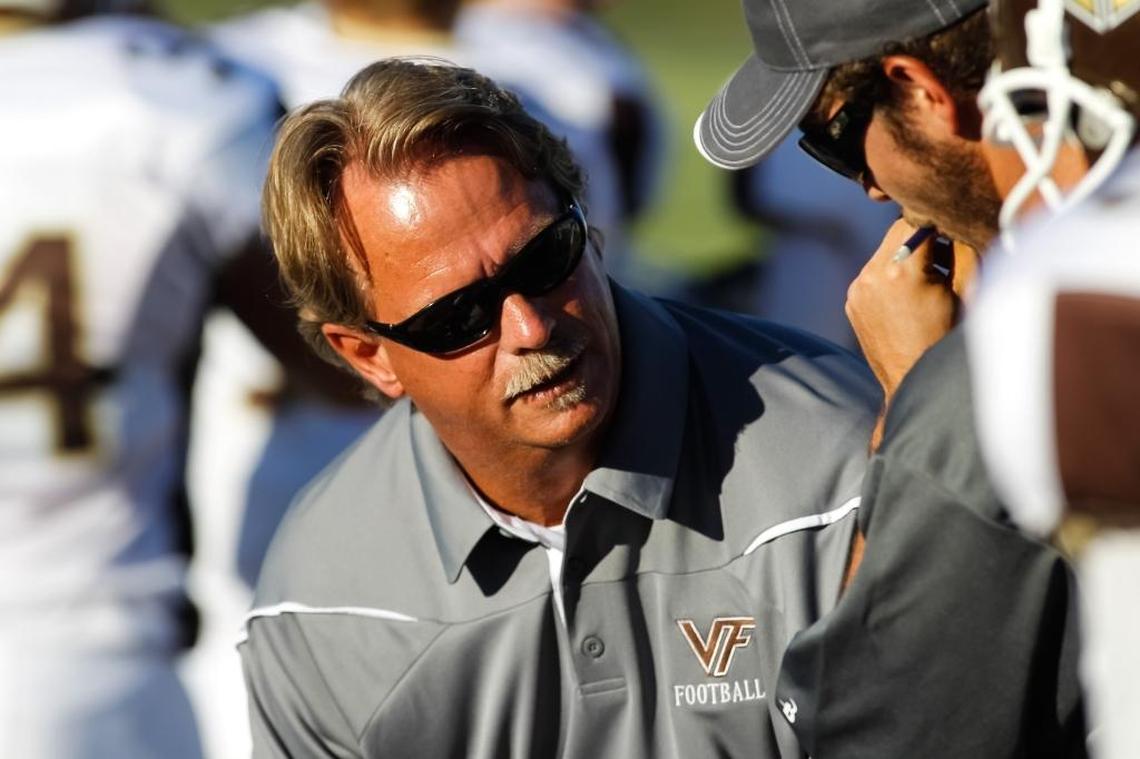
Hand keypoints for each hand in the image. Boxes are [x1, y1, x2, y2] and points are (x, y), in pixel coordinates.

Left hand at [846, 219, 970, 399]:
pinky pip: (872, 273)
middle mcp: (872, 275)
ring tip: (925, 285)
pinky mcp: (852, 300)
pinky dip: (890, 276)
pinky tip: (906, 300)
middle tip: (942, 262)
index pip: (917, 221)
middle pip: (898, 232)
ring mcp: (857, 289)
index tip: (952, 235)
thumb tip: (953, 221)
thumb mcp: (965, 289)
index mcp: (902, 270)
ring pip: (884, 251)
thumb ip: (959, 248)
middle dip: (921, 239)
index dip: (938, 224)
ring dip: (905, 258)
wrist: (914, 380)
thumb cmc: (948, 337)